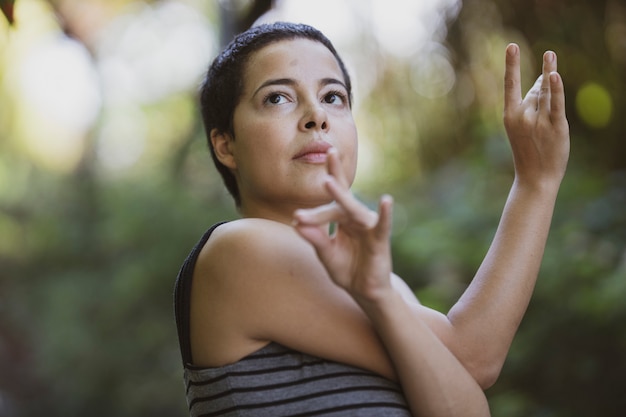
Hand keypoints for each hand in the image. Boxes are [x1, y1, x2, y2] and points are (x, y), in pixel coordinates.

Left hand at [293, 148, 393, 301]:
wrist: (365, 291)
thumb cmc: (347, 269)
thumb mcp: (326, 254)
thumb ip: (315, 239)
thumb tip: (297, 223)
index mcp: (342, 218)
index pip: (328, 206)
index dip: (313, 210)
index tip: (296, 216)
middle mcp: (356, 217)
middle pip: (342, 197)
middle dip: (334, 175)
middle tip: (327, 151)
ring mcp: (369, 226)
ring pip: (353, 209)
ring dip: (341, 195)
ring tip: (328, 181)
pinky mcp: (380, 239)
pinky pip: (383, 225)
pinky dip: (386, 213)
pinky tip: (387, 200)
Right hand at [503, 43, 569, 189]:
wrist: (535, 178)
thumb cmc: (530, 150)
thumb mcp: (524, 125)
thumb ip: (534, 101)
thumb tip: (547, 76)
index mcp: (509, 116)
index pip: (510, 84)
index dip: (512, 64)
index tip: (512, 46)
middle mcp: (522, 116)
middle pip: (536, 89)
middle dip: (542, 82)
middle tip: (548, 59)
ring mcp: (538, 122)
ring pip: (546, 93)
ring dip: (550, 75)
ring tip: (550, 55)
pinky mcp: (555, 127)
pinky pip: (556, 104)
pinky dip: (556, 89)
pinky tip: (553, 75)